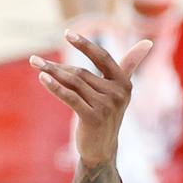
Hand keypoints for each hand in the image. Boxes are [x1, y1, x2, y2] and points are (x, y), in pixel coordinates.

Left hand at [30, 31, 152, 165]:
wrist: (101, 149)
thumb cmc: (106, 116)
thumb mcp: (118, 91)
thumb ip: (128, 66)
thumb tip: (147, 42)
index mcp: (124, 83)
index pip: (103, 57)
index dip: (85, 45)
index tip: (67, 33)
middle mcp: (118, 93)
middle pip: (82, 72)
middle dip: (57, 66)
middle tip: (35, 60)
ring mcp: (106, 106)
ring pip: (74, 83)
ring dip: (52, 74)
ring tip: (36, 65)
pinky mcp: (93, 117)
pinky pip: (71, 97)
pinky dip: (55, 87)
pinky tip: (42, 78)